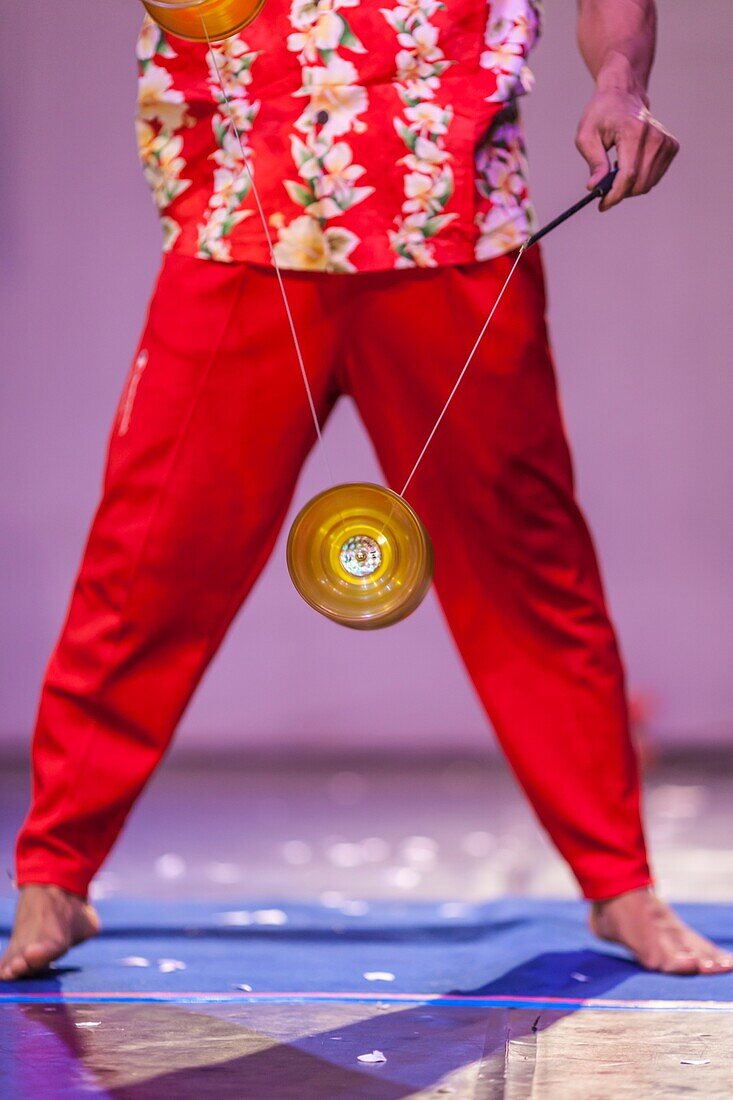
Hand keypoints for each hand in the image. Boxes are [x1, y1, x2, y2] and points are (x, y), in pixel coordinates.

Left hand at [575, 87, 678, 209]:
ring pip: (648, 184)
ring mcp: (666, 142)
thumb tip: (595, 187)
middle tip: (605, 187)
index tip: (602, 205)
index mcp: (634, 132)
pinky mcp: (671, 147)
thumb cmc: (602, 114)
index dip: (615, 195)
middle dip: (620, 193)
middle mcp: (655, 137)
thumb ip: (594, 163)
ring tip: (617, 168)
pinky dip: (640, 179)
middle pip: (640, 184)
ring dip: (629, 186)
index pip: (629, 175)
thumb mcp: (587, 136)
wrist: (623, 95)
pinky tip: (630, 163)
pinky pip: (654, 178)